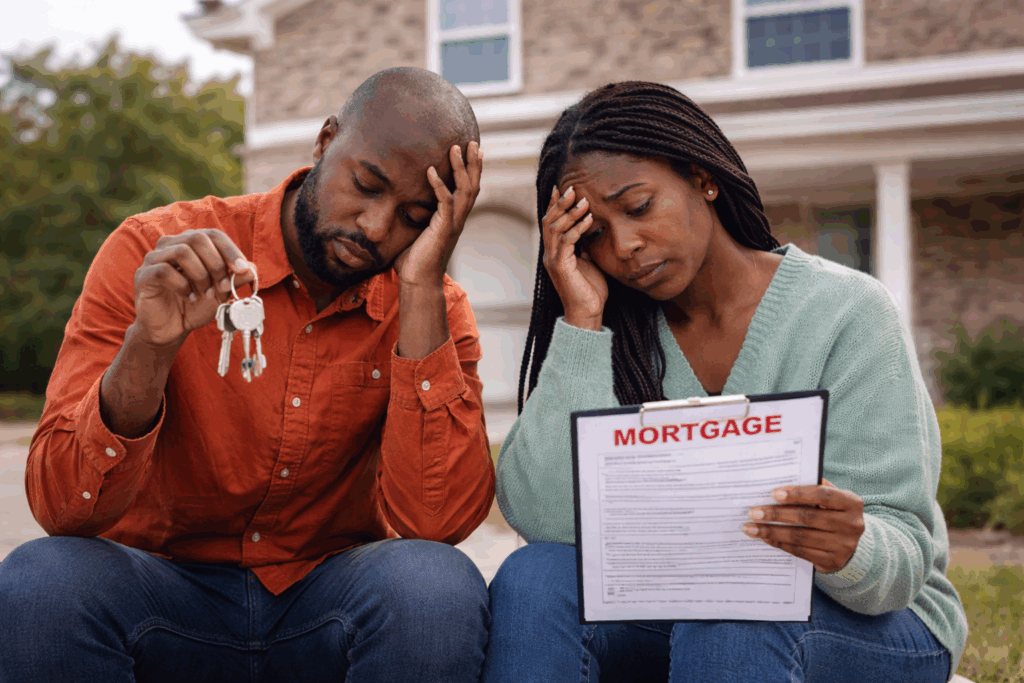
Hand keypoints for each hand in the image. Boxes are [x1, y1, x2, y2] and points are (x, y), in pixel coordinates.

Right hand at [132, 229, 254, 347]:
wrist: (172, 328)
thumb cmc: (196, 305)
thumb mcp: (222, 292)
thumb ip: (236, 279)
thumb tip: (252, 269)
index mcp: (191, 243)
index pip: (213, 234)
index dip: (230, 250)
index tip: (242, 270)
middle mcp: (171, 245)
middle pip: (197, 238)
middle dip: (216, 264)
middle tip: (222, 287)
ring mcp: (154, 258)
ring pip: (182, 252)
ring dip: (201, 275)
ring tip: (206, 293)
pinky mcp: (144, 275)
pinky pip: (165, 271)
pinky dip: (183, 285)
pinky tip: (190, 298)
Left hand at [393, 141, 482, 286]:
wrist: (417, 281)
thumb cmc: (412, 260)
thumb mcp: (414, 231)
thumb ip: (412, 215)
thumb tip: (396, 201)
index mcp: (453, 218)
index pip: (467, 189)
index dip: (472, 170)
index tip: (471, 150)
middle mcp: (457, 219)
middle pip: (473, 186)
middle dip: (473, 163)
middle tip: (471, 142)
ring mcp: (452, 224)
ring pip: (465, 191)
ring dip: (461, 168)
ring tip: (455, 148)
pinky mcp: (443, 229)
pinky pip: (445, 203)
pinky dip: (439, 186)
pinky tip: (430, 171)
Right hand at [541, 185, 607, 330]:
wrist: (588, 312)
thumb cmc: (590, 289)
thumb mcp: (588, 261)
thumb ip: (584, 245)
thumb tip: (589, 227)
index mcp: (555, 252)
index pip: (551, 222)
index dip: (555, 204)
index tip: (562, 187)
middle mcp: (550, 254)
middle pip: (549, 221)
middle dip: (560, 203)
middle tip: (572, 188)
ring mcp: (553, 260)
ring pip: (555, 229)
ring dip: (570, 213)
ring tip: (584, 200)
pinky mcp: (561, 267)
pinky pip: (567, 242)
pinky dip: (577, 228)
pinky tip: (589, 219)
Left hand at [743, 478, 865, 573]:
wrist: (851, 545)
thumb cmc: (834, 513)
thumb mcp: (832, 498)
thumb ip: (814, 488)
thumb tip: (783, 479)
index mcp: (852, 503)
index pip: (822, 494)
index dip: (797, 493)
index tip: (773, 494)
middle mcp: (852, 524)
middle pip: (808, 517)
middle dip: (777, 514)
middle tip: (754, 512)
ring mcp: (843, 545)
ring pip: (801, 537)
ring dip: (772, 531)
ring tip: (752, 527)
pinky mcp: (832, 561)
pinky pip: (800, 551)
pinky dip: (780, 543)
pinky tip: (766, 537)